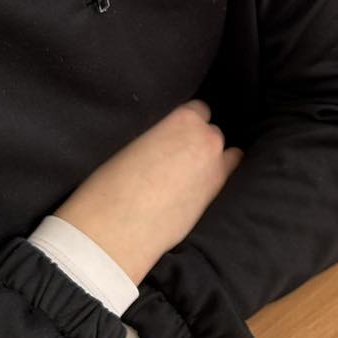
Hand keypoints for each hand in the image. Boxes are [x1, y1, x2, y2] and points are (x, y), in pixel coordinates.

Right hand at [54, 101, 241, 284]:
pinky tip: (199, 190)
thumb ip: (162, 137)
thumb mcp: (135, 145)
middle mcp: (207, 139)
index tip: (178, 134)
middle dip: (200, 143)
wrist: (117, 228)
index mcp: (184, 119)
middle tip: (181, 159)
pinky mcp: (217, 197)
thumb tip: (169, 143)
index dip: (188, 123)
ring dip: (213, 162)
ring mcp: (217, 168)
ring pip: (226, 157)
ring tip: (192, 176)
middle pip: (212, 134)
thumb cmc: (112, 183)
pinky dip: (215, 181)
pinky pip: (225, 180)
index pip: (199, 110)